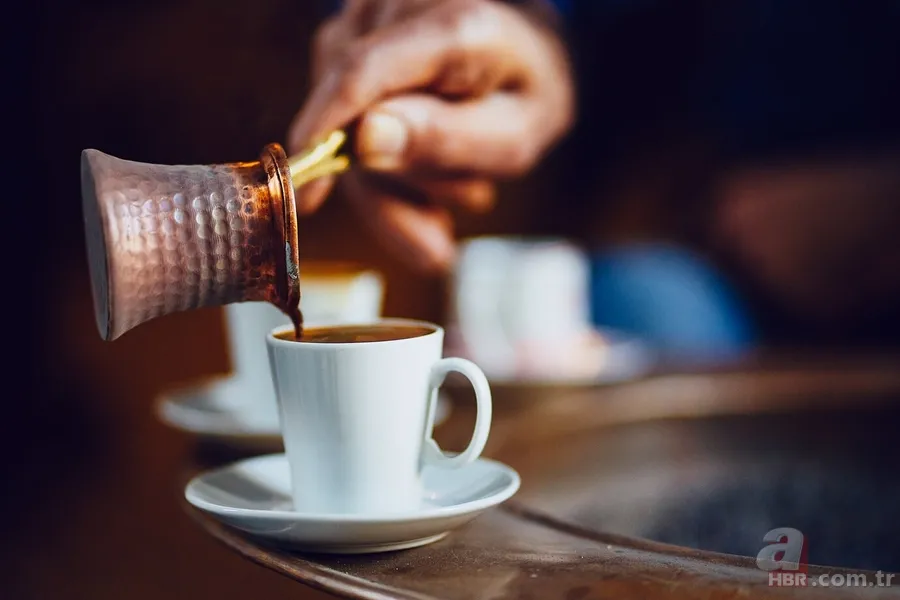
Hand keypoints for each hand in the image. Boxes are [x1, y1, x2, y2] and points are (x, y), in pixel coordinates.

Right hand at [288, 0, 574, 272]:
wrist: (522, 53)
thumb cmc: (524, 94)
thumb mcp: (515, 135)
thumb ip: (445, 139)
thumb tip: (362, 140)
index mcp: (452, 26)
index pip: (362, 74)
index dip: (325, 137)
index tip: (307, 199)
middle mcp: (395, 8)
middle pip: (350, 114)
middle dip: (390, 188)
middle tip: (438, 241)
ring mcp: (363, 22)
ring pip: (341, 125)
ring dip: (391, 184)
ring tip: (450, 198)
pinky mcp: (346, 45)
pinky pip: (343, 118)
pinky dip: (381, 167)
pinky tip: (427, 182)